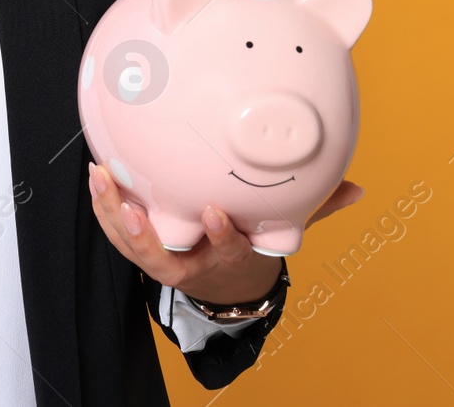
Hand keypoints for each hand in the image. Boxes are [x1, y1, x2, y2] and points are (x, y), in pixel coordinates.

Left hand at [88, 162, 362, 305]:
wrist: (223, 278)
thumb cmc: (251, 239)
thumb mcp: (281, 228)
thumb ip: (314, 207)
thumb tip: (356, 189)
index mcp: (228, 253)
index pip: (226, 247)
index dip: (220, 234)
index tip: (214, 212)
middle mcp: (192, 260)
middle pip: (162, 256)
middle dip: (147, 237)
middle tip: (135, 211)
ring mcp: (162, 256)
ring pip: (131, 244)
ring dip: (113, 213)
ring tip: (101, 176)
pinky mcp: (141, 246)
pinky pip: (117, 231)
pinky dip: (105, 207)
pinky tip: (97, 175)